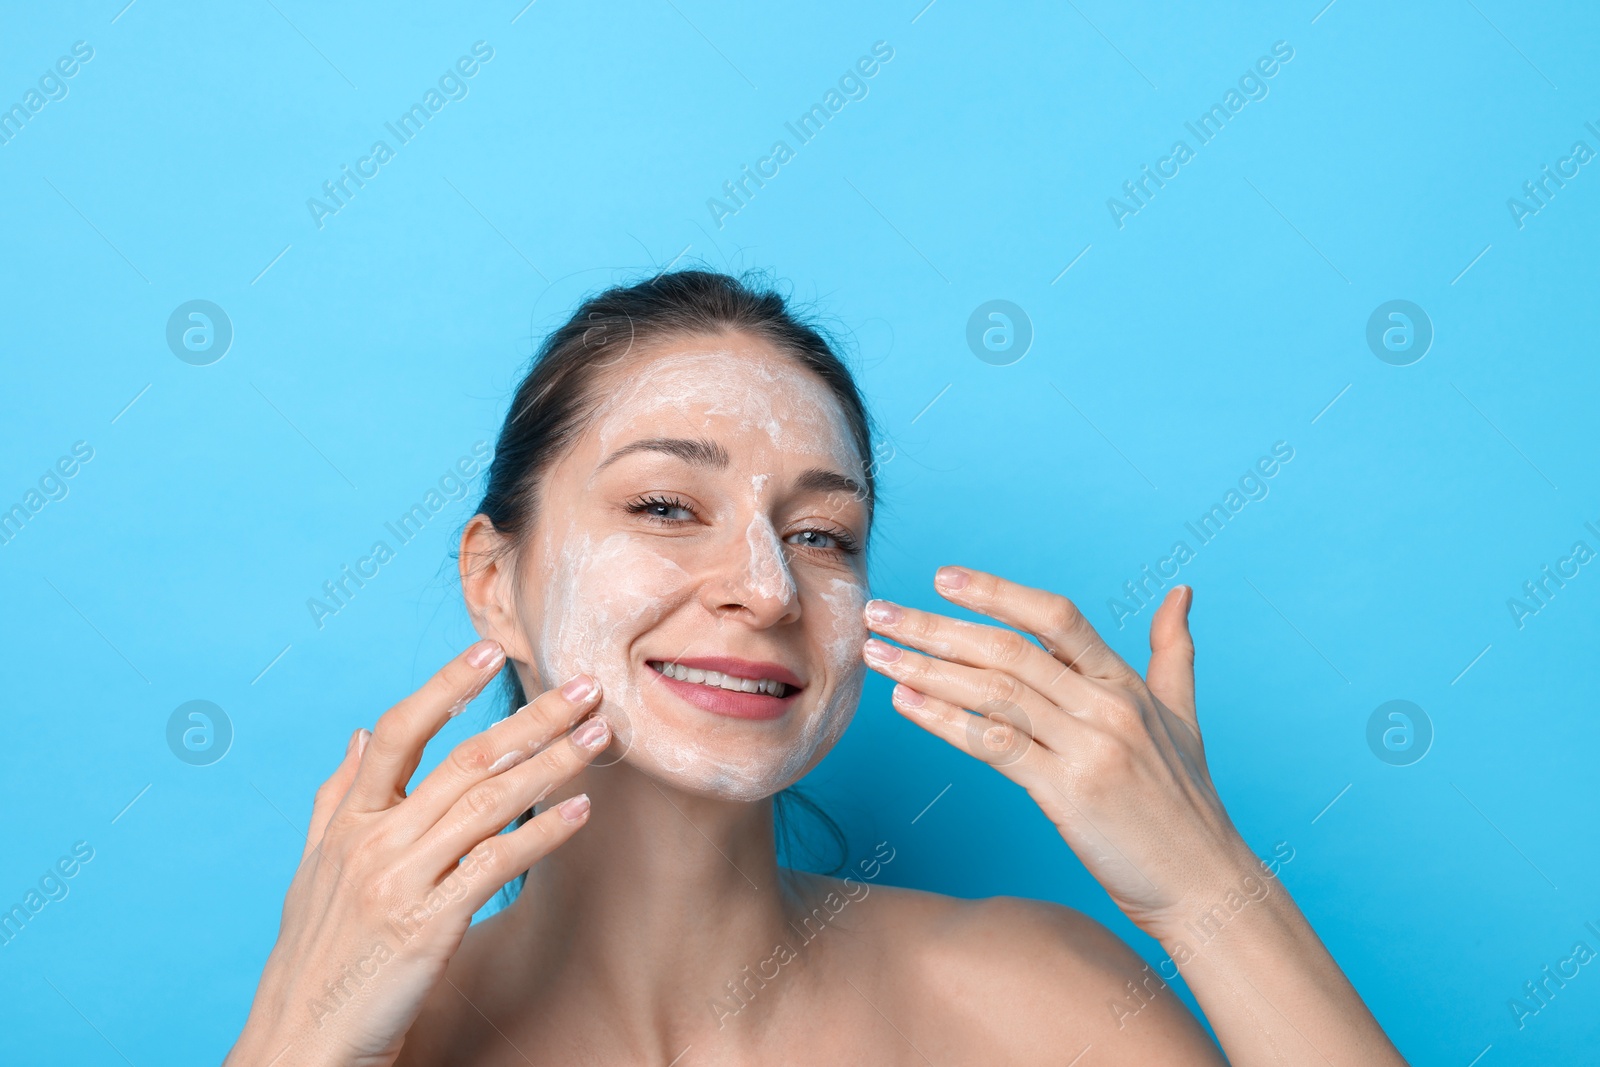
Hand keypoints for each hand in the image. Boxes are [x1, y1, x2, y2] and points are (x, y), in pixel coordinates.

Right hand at [226, 641, 609, 1066]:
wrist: (299, 1046)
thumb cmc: (316, 960)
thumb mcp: (313, 872)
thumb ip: (336, 799)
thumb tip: (359, 733)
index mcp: (347, 824)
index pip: (398, 733)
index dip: (444, 687)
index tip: (489, 650)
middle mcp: (371, 843)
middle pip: (463, 761)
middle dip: (531, 720)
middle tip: (584, 689)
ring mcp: (398, 882)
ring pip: (487, 804)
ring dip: (552, 766)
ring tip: (599, 739)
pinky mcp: (426, 927)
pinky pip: (496, 866)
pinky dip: (543, 836)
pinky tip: (582, 814)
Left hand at [861, 568, 1254, 935]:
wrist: (1204, 884)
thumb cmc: (1186, 805)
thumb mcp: (1183, 717)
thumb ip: (1174, 652)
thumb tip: (1180, 592)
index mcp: (1125, 683)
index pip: (1054, 617)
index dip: (996, 593)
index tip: (941, 578)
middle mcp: (1106, 706)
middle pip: (1008, 650)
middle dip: (935, 627)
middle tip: (879, 612)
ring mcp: (1088, 748)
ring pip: (993, 692)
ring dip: (925, 669)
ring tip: (876, 655)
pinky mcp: (1068, 792)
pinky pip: (993, 745)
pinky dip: (943, 720)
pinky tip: (906, 703)